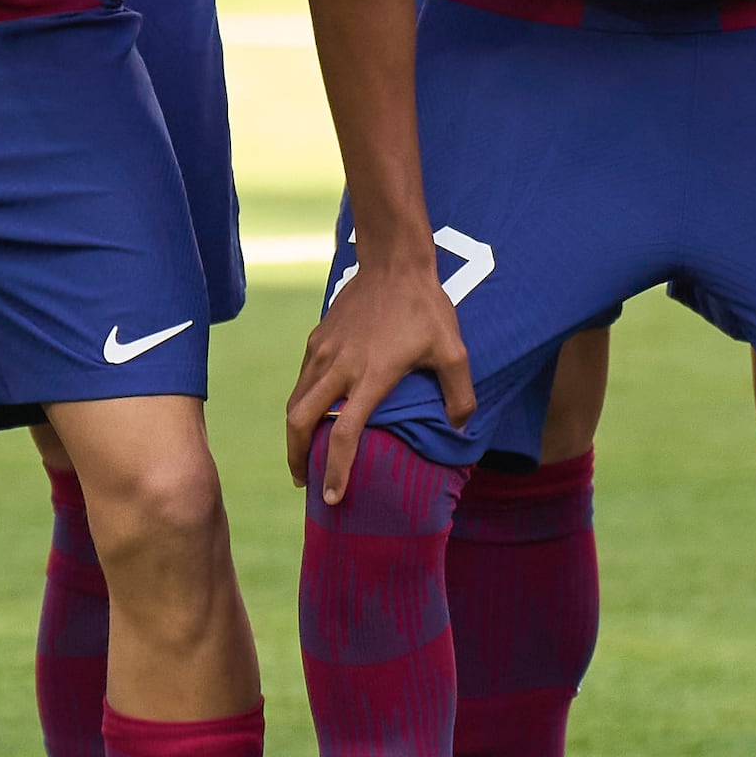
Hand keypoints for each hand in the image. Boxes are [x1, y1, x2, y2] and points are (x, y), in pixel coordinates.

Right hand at [281, 249, 470, 502]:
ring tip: (304, 453)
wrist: (393, 261)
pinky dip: (302, 403)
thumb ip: (460, 393)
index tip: (330, 495)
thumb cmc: (426, 307)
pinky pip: (302, 379)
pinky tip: (314, 412)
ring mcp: (323, 351)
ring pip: (295, 401)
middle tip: (304, 479)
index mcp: (372, 375)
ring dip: (295, 432)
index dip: (335, 469)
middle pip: (300, 421)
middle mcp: (340, 366)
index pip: (344, 433)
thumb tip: (460, 428)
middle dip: (296, 456)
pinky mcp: (317, 338)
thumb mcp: (453, 349)